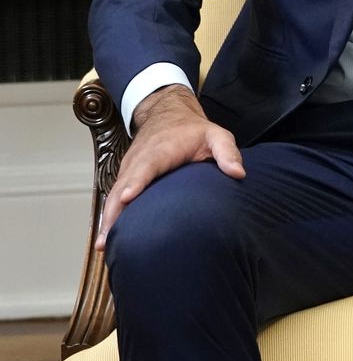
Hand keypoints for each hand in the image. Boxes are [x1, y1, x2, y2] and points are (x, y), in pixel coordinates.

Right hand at [96, 85, 244, 248]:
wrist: (167, 115)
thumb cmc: (194, 131)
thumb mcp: (216, 135)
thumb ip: (227, 152)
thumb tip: (238, 174)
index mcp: (161, 151)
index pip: (146, 167)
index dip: (136, 182)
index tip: (128, 198)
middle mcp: (139, 161)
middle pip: (122, 187)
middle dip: (114, 212)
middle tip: (109, 240)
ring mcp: (129, 170)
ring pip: (114, 195)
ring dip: (107, 220)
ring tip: (105, 246)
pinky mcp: (126, 177)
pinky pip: (114, 197)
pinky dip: (109, 216)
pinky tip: (108, 238)